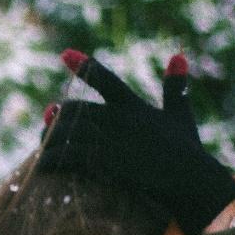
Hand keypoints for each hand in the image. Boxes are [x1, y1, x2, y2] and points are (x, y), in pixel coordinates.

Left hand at [36, 50, 234, 234]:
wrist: (192, 181)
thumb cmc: (188, 151)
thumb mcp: (180, 115)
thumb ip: (175, 87)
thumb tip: (178, 56)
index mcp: (134, 105)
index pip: (106, 79)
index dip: (85, 66)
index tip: (64, 54)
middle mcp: (120, 119)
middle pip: (76, 109)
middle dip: (57, 117)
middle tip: (47, 124)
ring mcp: (112, 141)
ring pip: (68, 132)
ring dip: (50, 139)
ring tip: (42, 148)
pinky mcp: (106, 163)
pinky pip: (69, 157)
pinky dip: (52, 160)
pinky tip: (41, 166)